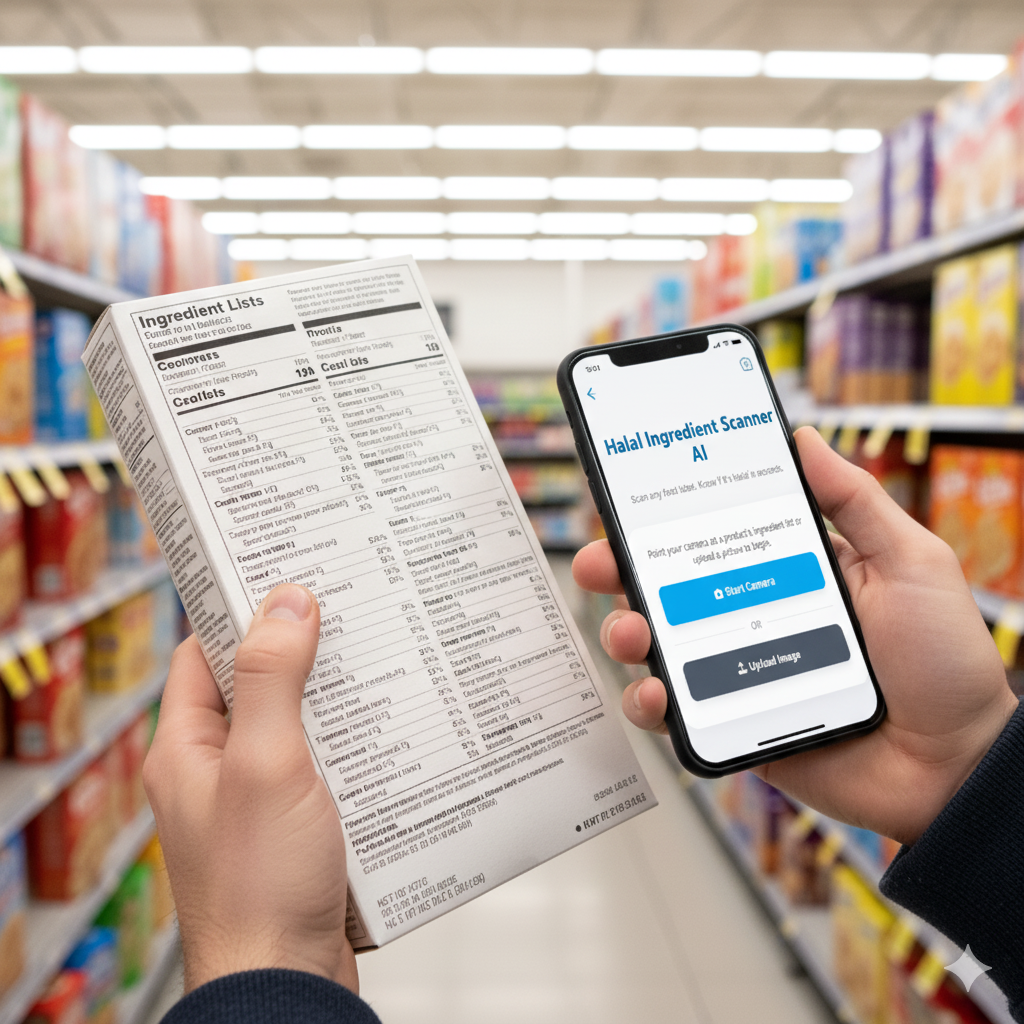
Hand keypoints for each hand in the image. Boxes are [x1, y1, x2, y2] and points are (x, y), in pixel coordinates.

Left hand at [144, 584, 356, 993]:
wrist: (286, 983)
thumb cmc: (260, 884)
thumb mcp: (266, 764)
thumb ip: (272, 679)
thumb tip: (285, 600)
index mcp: (187, 748)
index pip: (205, 653)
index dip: (242, 611)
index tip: (288, 575)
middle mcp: (217, 769)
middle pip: (258, 684)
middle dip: (303, 649)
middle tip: (351, 608)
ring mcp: (257, 799)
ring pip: (298, 725)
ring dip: (336, 698)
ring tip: (382, 658)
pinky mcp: (296, 826)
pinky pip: (324, 766)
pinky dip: (354, 744)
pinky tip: (394, 728)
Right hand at [573, 427, 1018, 845]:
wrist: (956, 767)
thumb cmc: (945, 662)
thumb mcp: (910, 562)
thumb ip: (855, 502)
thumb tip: (805, 439)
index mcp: (787, 571)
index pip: (714, 534)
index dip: (666, 517)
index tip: (630, 499)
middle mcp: (752, 617)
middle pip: (668, 587)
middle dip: (619, 570)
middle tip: (599, 562)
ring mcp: (738, 673)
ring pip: (659, 646)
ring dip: (625, 633)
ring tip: (631, 632)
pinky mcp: (732, 724)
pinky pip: (676, 713)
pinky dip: (648, 702)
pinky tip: (655, 693)